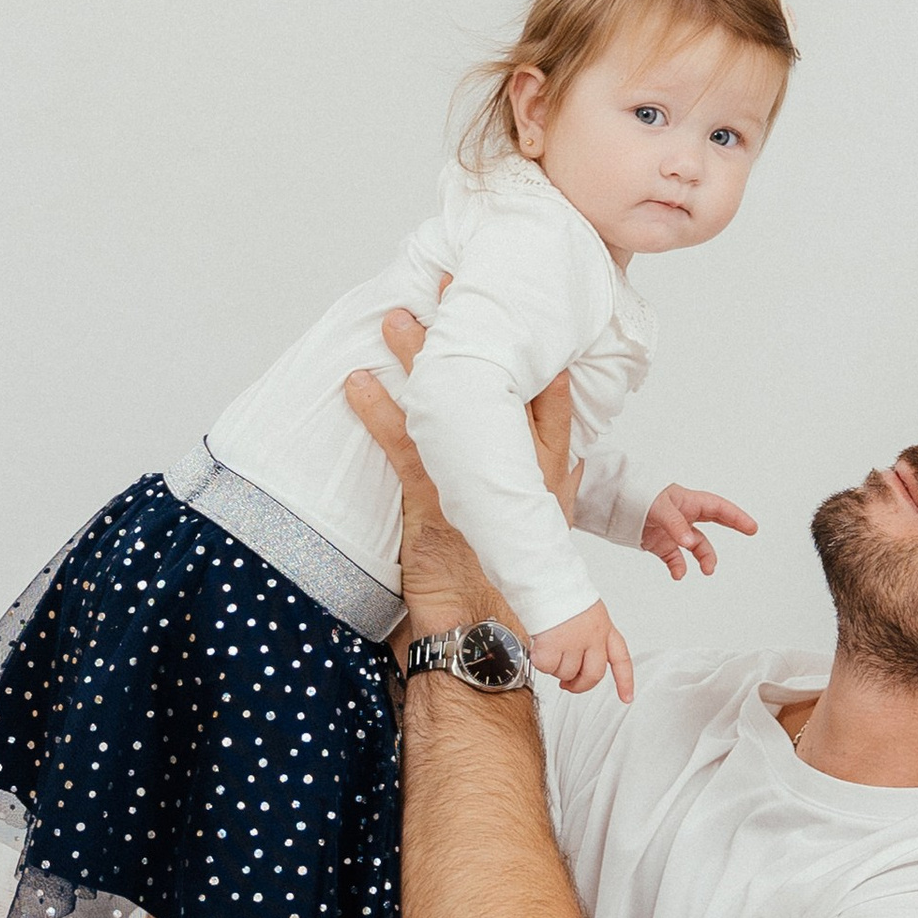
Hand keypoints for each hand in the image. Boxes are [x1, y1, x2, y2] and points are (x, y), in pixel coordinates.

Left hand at [346, 298, 580, 641]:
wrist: (493, 634)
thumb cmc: (512, 585)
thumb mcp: (543, 527)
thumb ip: (550, 487)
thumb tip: (560, 459)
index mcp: (546, 472)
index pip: (548, 397)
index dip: (534, 348)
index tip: (524, 306)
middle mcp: (516, 470)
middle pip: (499, 382)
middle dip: (476, 329)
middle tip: (456, 283)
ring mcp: (476, 481)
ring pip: (448, 404)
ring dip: (419, 357)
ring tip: (396, 318)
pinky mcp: (436, 501)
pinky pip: (403, 446)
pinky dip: (377, 412)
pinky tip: (357, 385)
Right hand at [534, 599, 633, 700]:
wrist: (545, 577)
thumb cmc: (560, 590)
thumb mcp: (585, 611)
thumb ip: (586, 635)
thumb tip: (577, 659)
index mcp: (604, 627)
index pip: (621, 659)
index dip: (625, 681)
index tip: (627, 698)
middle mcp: (593, 636)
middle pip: (593, 675)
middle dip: (580, 686)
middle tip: (568, 685)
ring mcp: (575, 642)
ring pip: (567, 673)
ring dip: (556, 668)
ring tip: (549, 649)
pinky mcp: (554, 645)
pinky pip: (547, 667)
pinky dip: (540, 661)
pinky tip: (539, 647)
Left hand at [642, 484, 757, 579]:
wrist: (611, 504)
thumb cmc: (635, 496)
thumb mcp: (658, 508)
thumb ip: (676, 526)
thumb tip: (689, 543)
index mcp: (687, 502)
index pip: (717, 508)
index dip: (736, 516)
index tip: (751, 527)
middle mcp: (683, 516)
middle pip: (713, 523)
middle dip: (731, 527)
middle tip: (749, 531)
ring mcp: (672, 531)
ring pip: (695, 546)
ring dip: (703, 558)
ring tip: (707, 570)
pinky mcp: (659, 544)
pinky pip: (675, 558)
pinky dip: (678, 567)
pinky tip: (678, 575)